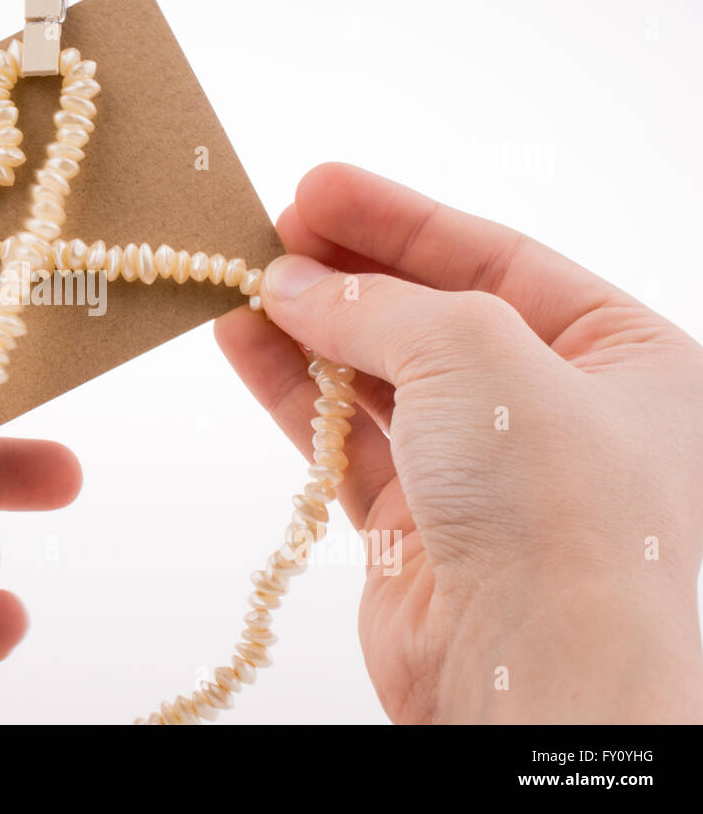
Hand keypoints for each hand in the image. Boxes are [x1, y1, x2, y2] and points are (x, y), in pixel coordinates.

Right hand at [216, 163, 702, 722]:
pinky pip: (344, 439)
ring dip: (308, 330)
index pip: (499, 258)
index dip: (401, 219)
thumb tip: (292, 283)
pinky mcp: (419, 528)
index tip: (317, 187)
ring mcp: (486, 474)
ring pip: (380, 379)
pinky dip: (293, 392)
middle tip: (271, 232)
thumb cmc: (558, 510)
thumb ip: (375, 304)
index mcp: (624, 360)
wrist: (536, 677)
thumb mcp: (474, 350)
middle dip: (349, 273)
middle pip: (432, 315)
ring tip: (241, 283)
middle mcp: (559, 414)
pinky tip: (245, 345)